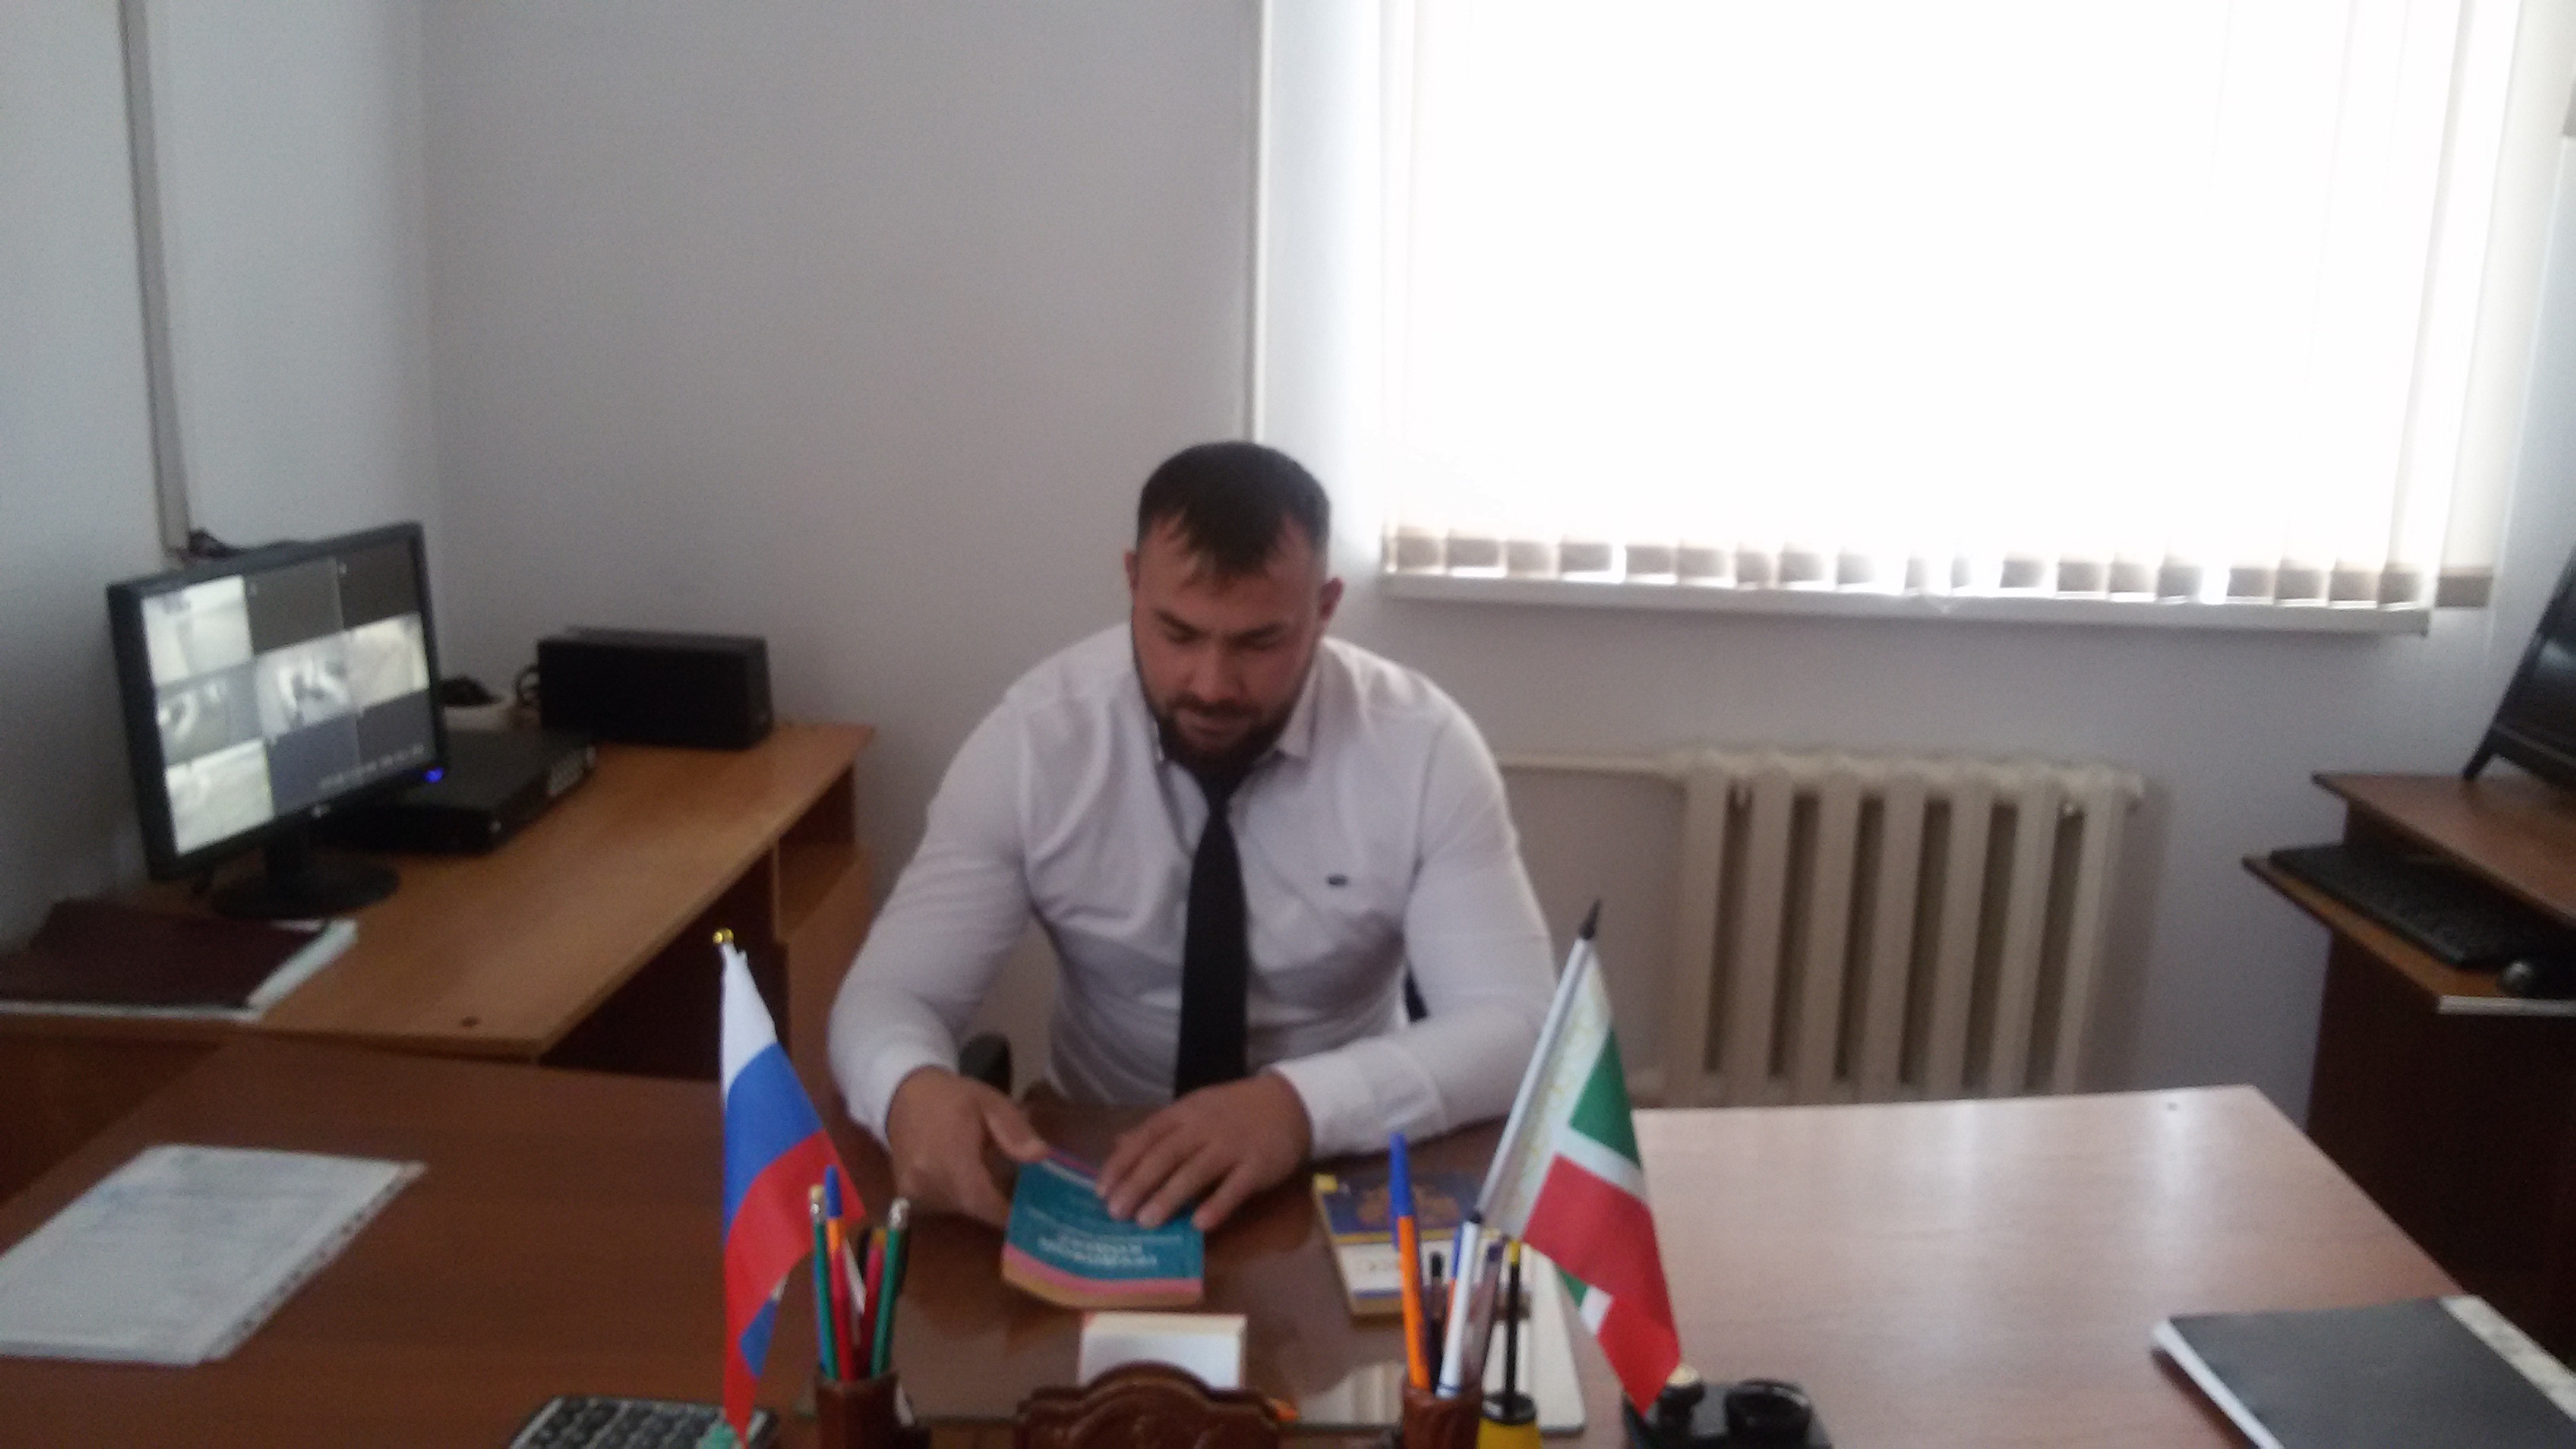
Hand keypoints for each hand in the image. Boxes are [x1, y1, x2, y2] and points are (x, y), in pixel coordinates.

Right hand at [884, 1066, 1049, 1227]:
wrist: (903, 1096)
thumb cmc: (952, 1098)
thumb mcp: (991, 1103)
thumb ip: (1014, 1130)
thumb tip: (1041, 1155)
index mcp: (951, 1157)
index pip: (983, 1201)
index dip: (1007, 1211)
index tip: (1028, 1209)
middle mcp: (928, 1180)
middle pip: (973, 1208)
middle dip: (995, 1202)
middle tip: (1012, 1186)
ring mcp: (913, 1190)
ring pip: (957, 1208)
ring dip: (975, 1198)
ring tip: (985, 1173)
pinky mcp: (906, 1194)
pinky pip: (940, 1205)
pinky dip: (956, 1196)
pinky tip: (962, 1174)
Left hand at [1097, 1072, 1312, 1231]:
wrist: (1291, 1102)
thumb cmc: (1234, 1111)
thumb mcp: (1194, 1111)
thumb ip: (1158, 1131)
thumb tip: (1118, 1146)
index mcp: (1185, 1113)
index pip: (1146, 1137)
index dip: (1122, 1164)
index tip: (1101, 1191)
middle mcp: (1205, 1127)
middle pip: (1165, 1155)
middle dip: (1138, 1184)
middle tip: (1116, 1213)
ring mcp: (1233, 1145)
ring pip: (1195, 1171)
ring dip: (1169, 1197)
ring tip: (1146, 1222)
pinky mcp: (1258, 1165)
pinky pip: (1235, 1187)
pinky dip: (1217, 1205)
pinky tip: (1200, 1224)